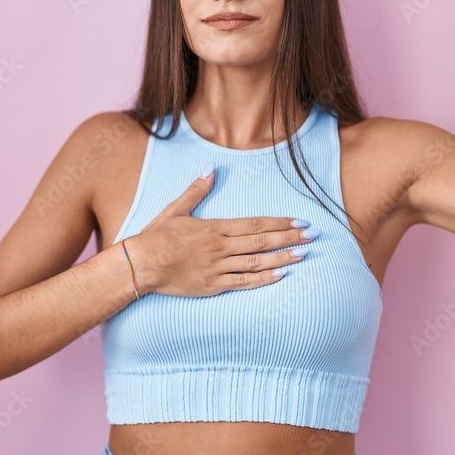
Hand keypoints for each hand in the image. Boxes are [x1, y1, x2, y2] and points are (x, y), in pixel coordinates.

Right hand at [121, 169, 316, 296]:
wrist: (141, 264)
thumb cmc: (156, 237)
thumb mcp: (175, 209)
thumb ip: (196, 190)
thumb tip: (210, 169)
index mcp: (214, 227)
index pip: (255, 223)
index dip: (279, 222)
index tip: (300, 221)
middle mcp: (220, 246)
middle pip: (261, 240)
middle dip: (289, 237)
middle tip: (313, 235)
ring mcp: (218, 267)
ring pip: (257, 262)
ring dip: (282, 257)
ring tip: (303, 254)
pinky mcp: (212, 285)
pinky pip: (243, 282)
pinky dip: (263, 279)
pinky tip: (280, 276)